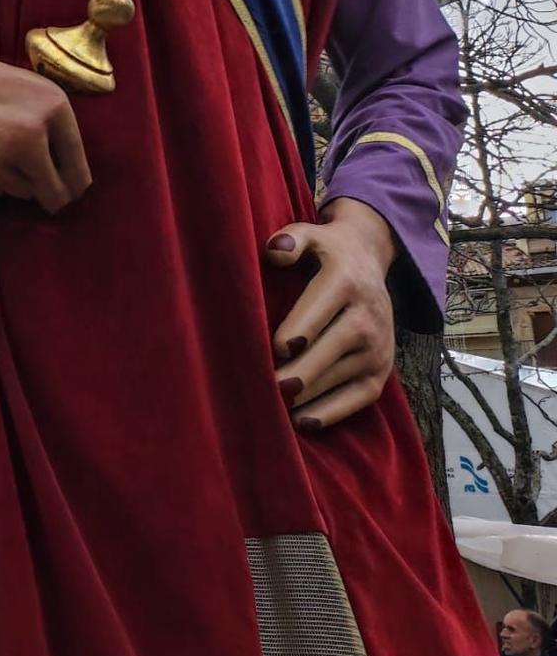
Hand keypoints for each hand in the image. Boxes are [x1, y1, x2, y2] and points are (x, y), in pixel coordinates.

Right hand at [0, 52, 89, 211]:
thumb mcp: (10, 83)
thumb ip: (41, 115)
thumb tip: (65, 160)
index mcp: (50, 106)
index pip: (78, 170)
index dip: (69, 182)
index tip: (60, 186)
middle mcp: (31, 135)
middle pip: (56, 193)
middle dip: (45, 194)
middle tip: (29, 186)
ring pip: (20, 194)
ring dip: (6, 181)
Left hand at [267, 199, 397, 432]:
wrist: (369, 259)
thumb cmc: (325, 252)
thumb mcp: (311, 234)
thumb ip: (292, 239)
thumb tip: (276, 251)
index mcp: (346, 281)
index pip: (324, 308)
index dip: (302, 328)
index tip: (278, 348)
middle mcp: (368, 315)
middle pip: (335, 347)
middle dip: (304, 370)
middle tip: (272, 387)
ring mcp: (379, 345)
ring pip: (344, 376)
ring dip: (311, 394)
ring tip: (276, 406)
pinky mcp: (382, 369)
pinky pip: (360, 396)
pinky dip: (334, 412)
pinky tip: (303, 422)